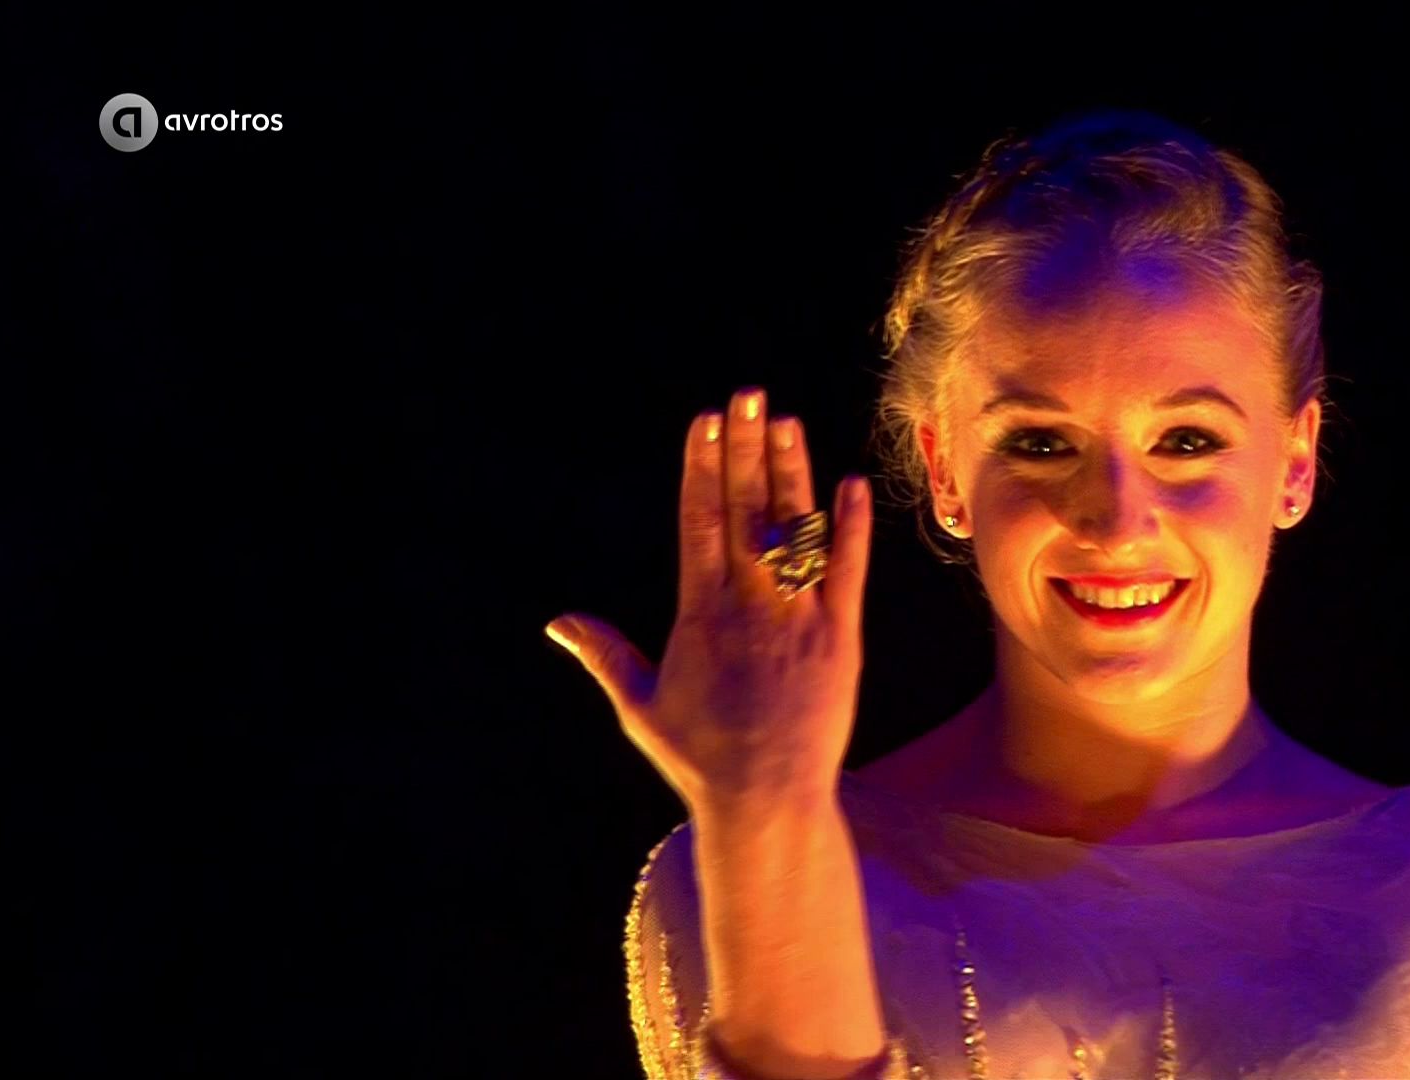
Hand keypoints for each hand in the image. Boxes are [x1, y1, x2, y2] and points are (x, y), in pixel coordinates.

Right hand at [545, 387, 873, 814]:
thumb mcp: (642, 706)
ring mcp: (799, 617)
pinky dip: (851, 527)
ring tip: (788, 422)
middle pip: (746, 510)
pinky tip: (851, 485)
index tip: (706, 421)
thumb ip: (605, 654)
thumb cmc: (699, 757)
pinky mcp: (842, 636)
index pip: (700, 521)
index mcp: (699, 612)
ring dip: (792, 473)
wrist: (766, 799)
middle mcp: (749, 605)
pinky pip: (848, 571)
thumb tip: (557, 624)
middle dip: (746, 448)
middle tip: (749, 394)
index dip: (703, 466)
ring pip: (796, 530)